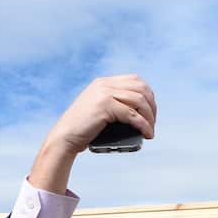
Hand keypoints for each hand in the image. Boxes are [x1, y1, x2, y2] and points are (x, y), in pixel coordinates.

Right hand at [30, 75, 156, 193]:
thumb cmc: (82, 130)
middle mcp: (105, 84)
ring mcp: (104, 93)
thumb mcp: (98, 110)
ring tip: (150, 131)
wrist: (64, 137)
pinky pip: (132, 114)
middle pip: (141, 88)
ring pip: (139, 100)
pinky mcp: (104, 106)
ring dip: (150, 117)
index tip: (150, 112)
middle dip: (152, 106)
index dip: (148, 95)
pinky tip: (146, 134)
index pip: (135, 80)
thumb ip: (114, 105)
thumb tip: (139, 114)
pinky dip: (143, 125)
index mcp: (103, 83)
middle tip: (152, 123)